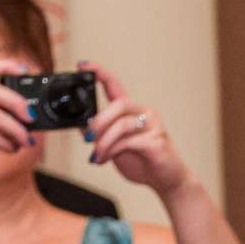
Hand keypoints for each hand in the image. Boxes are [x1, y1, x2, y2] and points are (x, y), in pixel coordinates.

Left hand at [82, 62, 192, 195]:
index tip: (83, 65)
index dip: (100, 74)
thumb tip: (80, 127)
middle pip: (119, 104)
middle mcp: (144, 113)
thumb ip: (101, 134)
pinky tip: (104, 160)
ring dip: (103, 142)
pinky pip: (130, 141)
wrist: (164, 178)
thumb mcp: (113, 145)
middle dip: (98, 121)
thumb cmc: (140, 159)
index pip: (115, 86)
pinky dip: (112, 151)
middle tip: (86, 138)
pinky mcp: (156, 141)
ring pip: (122, 124)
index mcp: (131, 111)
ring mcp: (152, 126)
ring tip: (96, 156)